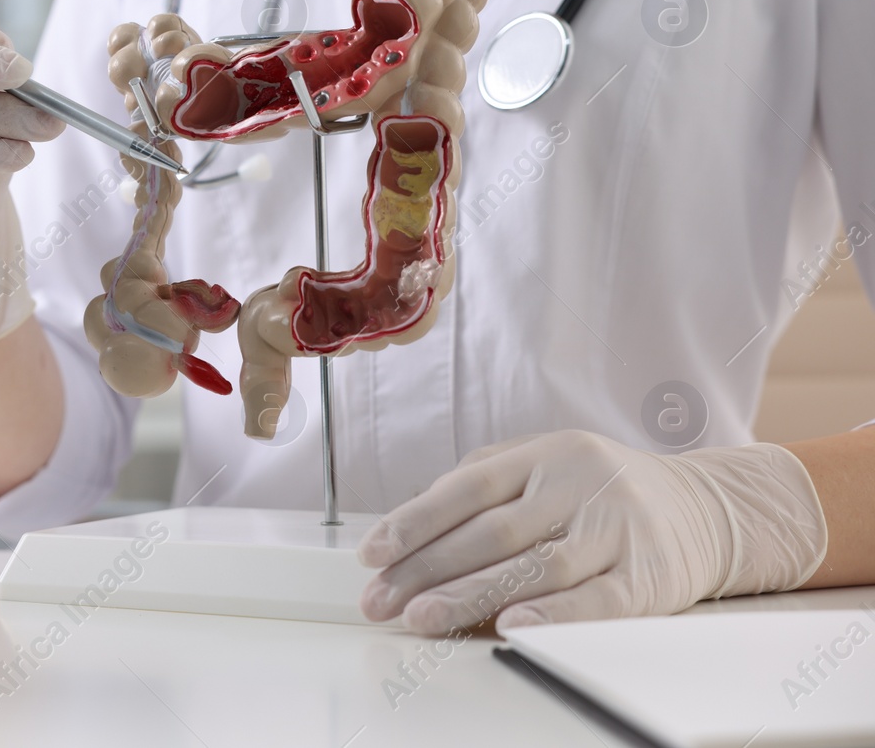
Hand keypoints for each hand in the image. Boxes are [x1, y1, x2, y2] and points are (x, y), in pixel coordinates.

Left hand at [355, 430, 827, 635]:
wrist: (708, 508)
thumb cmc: (605, 490)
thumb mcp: (547, 464)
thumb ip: (487, 482)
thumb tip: (415, 520)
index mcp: (546, 453)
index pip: (466, 489)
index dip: (415, 522)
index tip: (372, 555)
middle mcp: (579, 484)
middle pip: (491, 532)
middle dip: (427, 570)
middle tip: (381, 600)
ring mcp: (615, 528)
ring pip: (533, 566)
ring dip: (470, 596)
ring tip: (422, 619)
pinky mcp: (648, 575)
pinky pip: (594, 600)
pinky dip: (552, 614)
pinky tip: (511, 627)